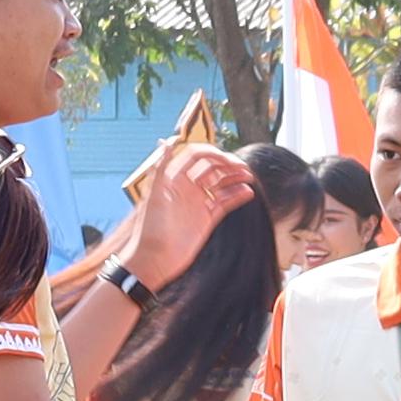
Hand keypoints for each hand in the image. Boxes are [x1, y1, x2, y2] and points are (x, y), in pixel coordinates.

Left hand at [119, 141, 256, 272]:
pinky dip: (237, 196)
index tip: (227, 160)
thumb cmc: (151, 227)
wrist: (155, 259)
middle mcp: (187, 187)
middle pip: (212, 167)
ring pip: (221, 183)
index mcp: (175, 177)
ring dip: (235, 178)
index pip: (197, 156)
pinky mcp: (207, 218)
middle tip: (244, 168)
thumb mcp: (155, 195)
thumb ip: (161, 167)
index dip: (213, 154)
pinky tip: (248, 192)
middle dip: (228, 164)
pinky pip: (225, 202)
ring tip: (249, 177)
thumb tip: (166, 141)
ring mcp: (198, 202)